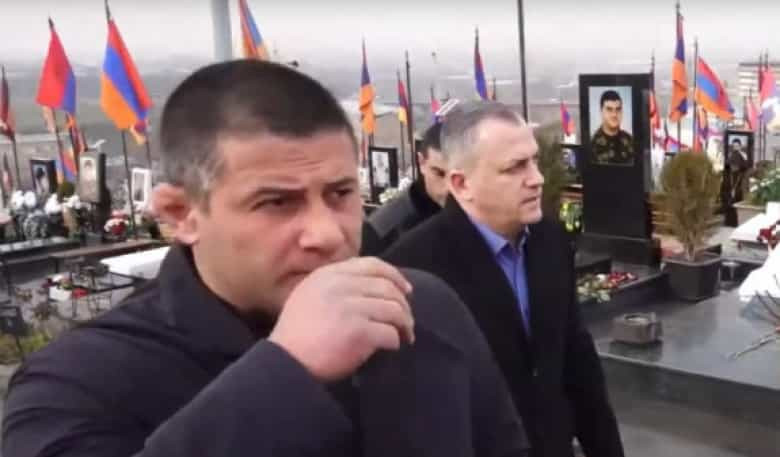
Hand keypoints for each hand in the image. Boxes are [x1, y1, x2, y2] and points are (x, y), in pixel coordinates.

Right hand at [269, 257, 414, 381]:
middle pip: (387, 287)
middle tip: (407, 320)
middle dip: (403, 304)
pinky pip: (390, 333)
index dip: (394, 276)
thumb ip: (334, 284)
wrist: (285, 361)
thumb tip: (369, 285)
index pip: (373, 264)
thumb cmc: (296, 334)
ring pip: (394, 309)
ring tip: (405, 335)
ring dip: (404, 324)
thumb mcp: (308, 295)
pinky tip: (392, 347)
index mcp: (329, 274)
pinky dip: (395, 341)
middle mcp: (341, 286)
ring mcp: (351, 307)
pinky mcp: (359, 331)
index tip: (405, 290)